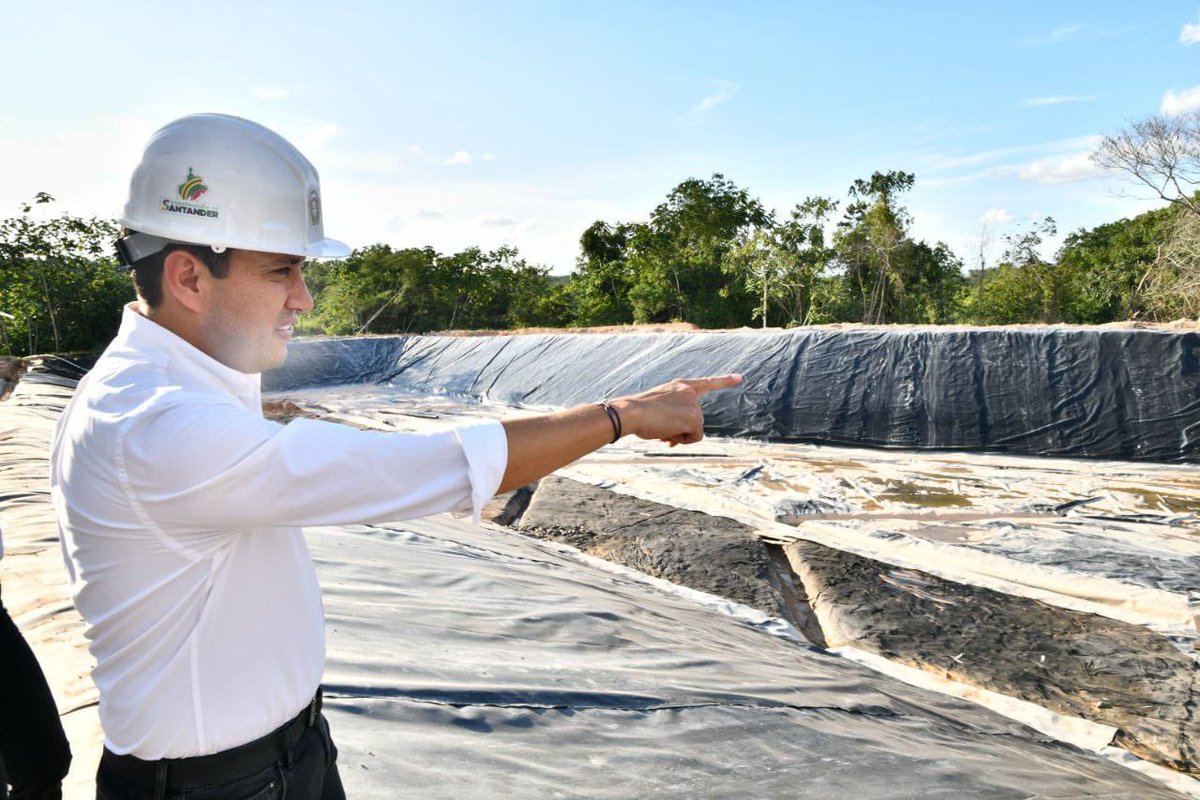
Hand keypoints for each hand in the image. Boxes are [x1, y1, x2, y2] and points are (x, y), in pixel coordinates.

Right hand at [613, 374, 742, 446]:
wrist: (631, 412)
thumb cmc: (638, 412)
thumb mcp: (658, 409)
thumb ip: (672, 417)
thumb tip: (674, 438)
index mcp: (681, 386)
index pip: (707, 382)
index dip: (724, 380)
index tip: (740, 377)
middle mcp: (690, 392)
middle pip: (695, 419)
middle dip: (681, 429)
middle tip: (661, 427)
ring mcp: (693, 404)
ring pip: (694, 430)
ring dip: (679, 435)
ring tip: (661, 428)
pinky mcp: (694, 417)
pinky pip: (695, 437)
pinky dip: (684, 440)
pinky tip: (668, 433)